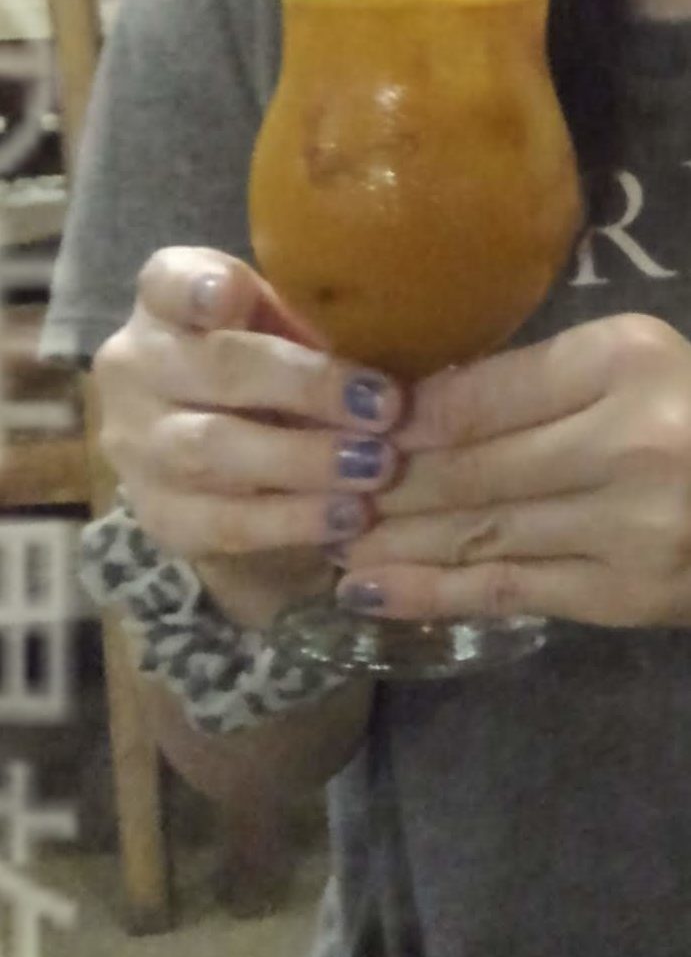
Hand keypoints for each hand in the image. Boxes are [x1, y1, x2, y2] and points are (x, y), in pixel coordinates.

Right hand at [94, 248, 401, 617]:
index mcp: (167, 304)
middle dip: (306, 386)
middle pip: (216, 367)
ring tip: (377, 467)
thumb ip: (317, 322)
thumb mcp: (284, 329)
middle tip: (386, 406)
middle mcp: (135, 367)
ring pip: (214, 449)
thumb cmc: (273, 373)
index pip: (169, 281)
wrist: (225, 471)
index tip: (231, 293)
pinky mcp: (159, 515)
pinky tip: (349, 516)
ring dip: (305, 459)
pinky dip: (293, 520)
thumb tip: (406, 331)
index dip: (197, 287)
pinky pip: (225, 522)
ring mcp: (136, 445)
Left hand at [335, 315, 690, 628]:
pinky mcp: (626, 594)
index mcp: (624, 362)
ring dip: (390, 540)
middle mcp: (627, 442)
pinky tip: (371, 590)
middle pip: (468, 466)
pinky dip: (433, 591)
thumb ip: (534, 380)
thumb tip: (416, 408)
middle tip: (314, 490)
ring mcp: (629, 527)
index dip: (399, 418)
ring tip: (324, 539)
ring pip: (478, 531)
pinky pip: (509, 589)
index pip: (479, 394)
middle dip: (379, 483)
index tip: (342, 429)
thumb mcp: (626, 364)